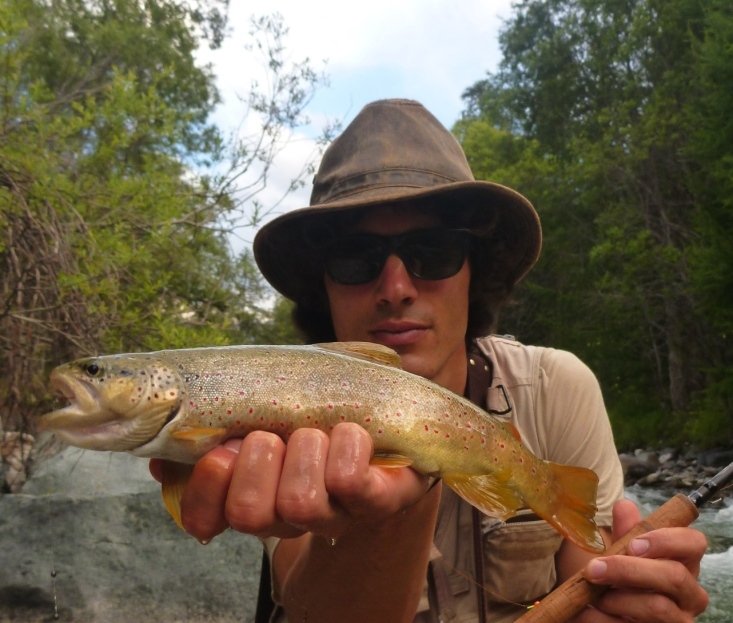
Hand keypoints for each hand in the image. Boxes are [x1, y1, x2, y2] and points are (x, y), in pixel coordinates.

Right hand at [149, 422, 430, 543]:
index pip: (205, 519)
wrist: (392, 433)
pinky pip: (350, 482)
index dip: (205, 488)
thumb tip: (162, 454)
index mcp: (256, 497)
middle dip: (257, 458)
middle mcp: (290, 516)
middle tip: (274, 434)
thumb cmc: (318, 420)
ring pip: (299, 500)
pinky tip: (351, 432)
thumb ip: (216, 430)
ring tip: (317, 431)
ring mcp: (337, 515)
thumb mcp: (266, 415)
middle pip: (250, 512)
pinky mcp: (380, 502)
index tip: (221, 451)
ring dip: (304, 448)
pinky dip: (346, 444)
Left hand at [575, 498, 708, 621]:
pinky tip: (588, 611)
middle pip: (675, 576)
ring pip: (658, 607)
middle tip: (595, 568)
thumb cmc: (618, 577)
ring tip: (593, 595)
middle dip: (629, 570)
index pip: (694, 542)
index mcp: (683, 562)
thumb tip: (624, 507)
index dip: (666, 540)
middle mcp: (690, 594)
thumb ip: (624, 531)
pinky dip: (605, 619)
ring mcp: (680, 620)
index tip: (633, 544)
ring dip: (617, 599)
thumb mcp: (619, 551)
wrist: (605, 609)